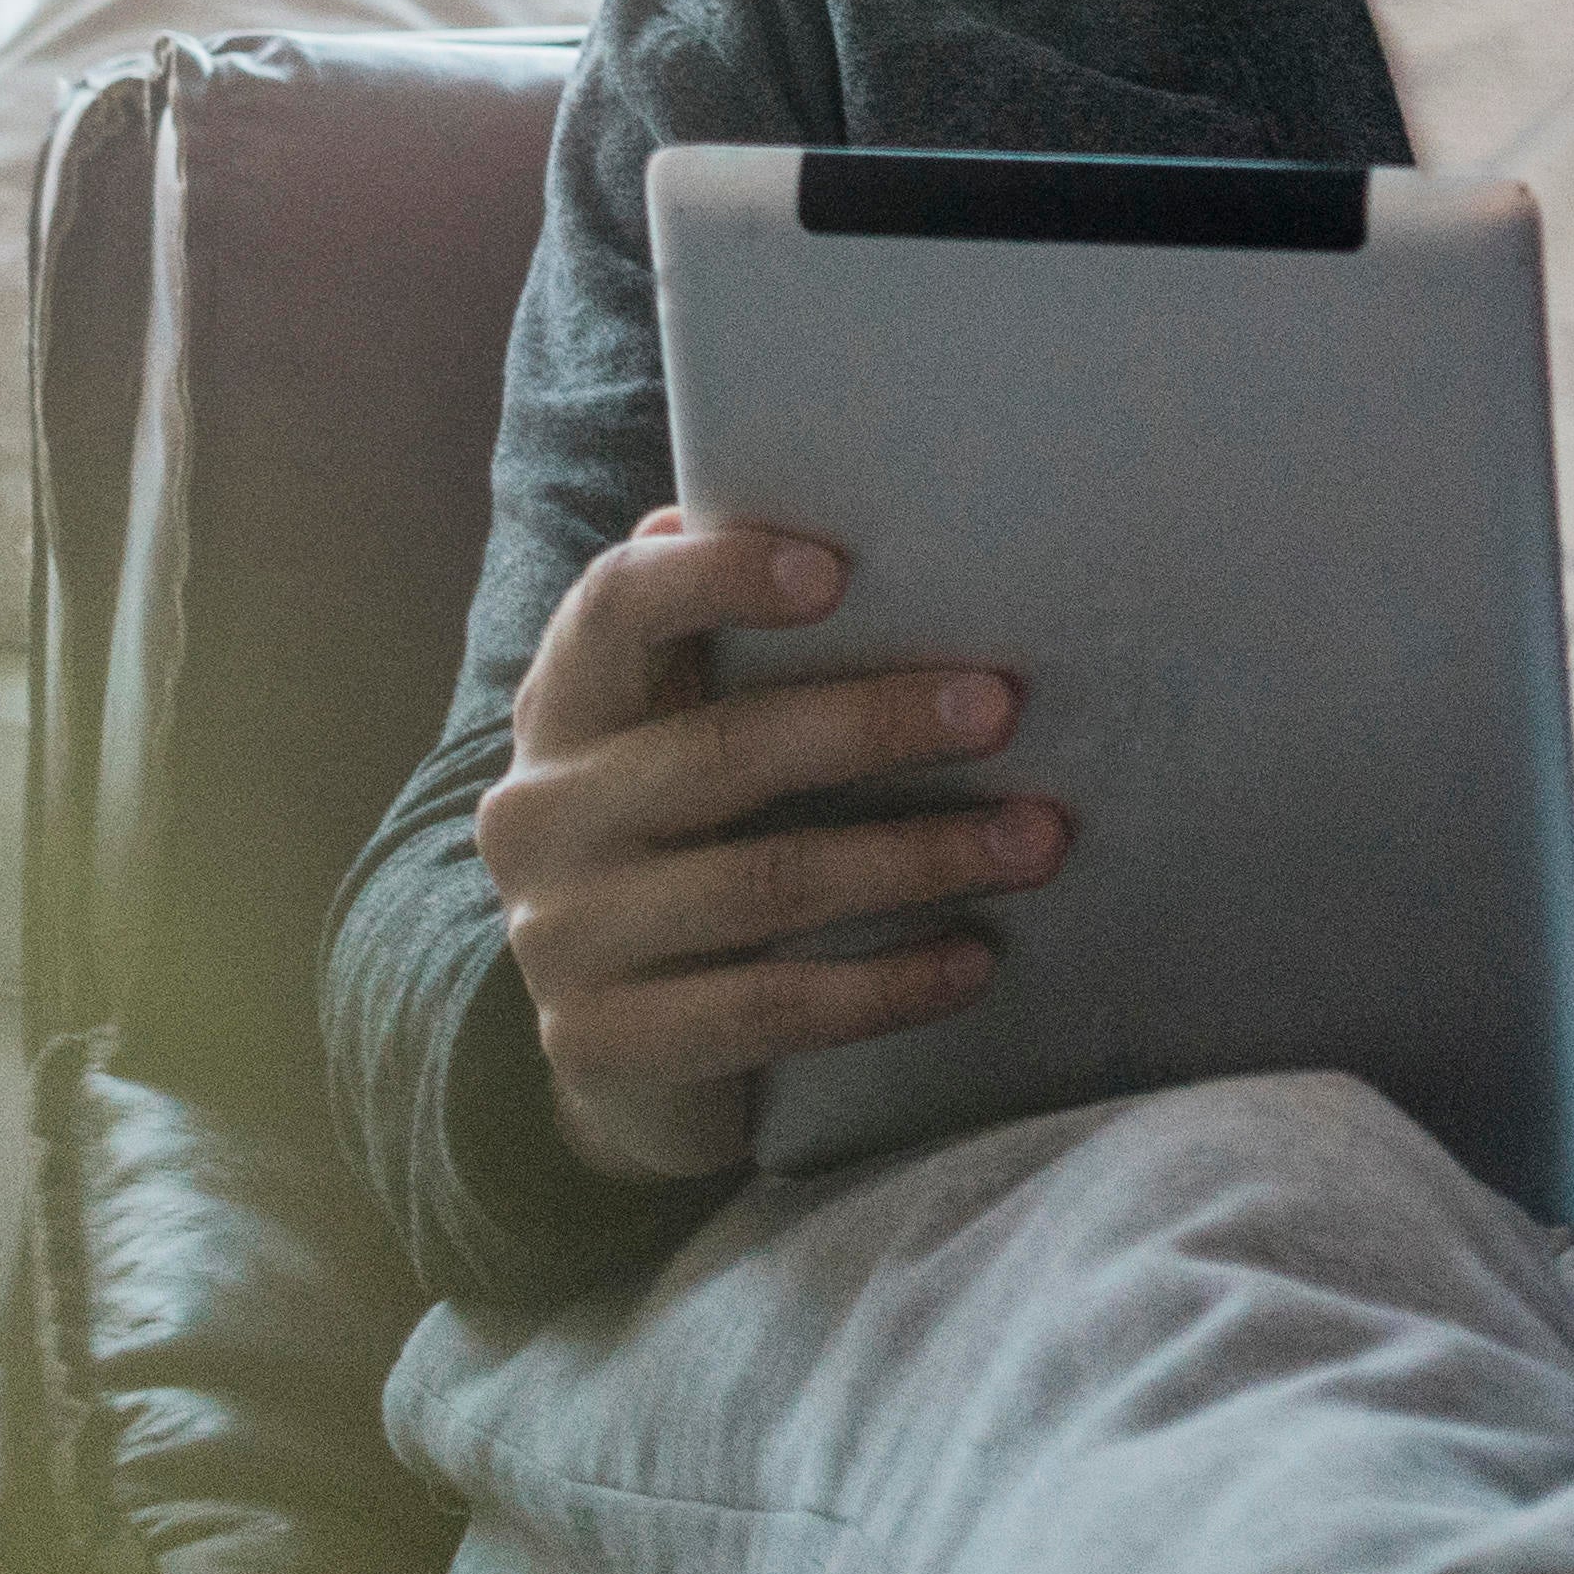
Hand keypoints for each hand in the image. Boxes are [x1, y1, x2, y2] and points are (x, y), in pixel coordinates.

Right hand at [471, 514, 1068, 1184]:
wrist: (612, 1045)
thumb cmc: (681, 843)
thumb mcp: (676, 734)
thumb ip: (718, 641)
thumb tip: (799, 528)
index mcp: (562, 708)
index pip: (615, 609)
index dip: (717, 579)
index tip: (836, 571)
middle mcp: (539, 815)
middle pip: (723, 754)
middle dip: (875, 726)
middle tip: (1002, 707)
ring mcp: (563, 936)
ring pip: (767, 886)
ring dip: (919, 859)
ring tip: (1034, 840)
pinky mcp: (608, 1042)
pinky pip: (773, 1007)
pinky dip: (889, 984)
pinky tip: (974, 963)